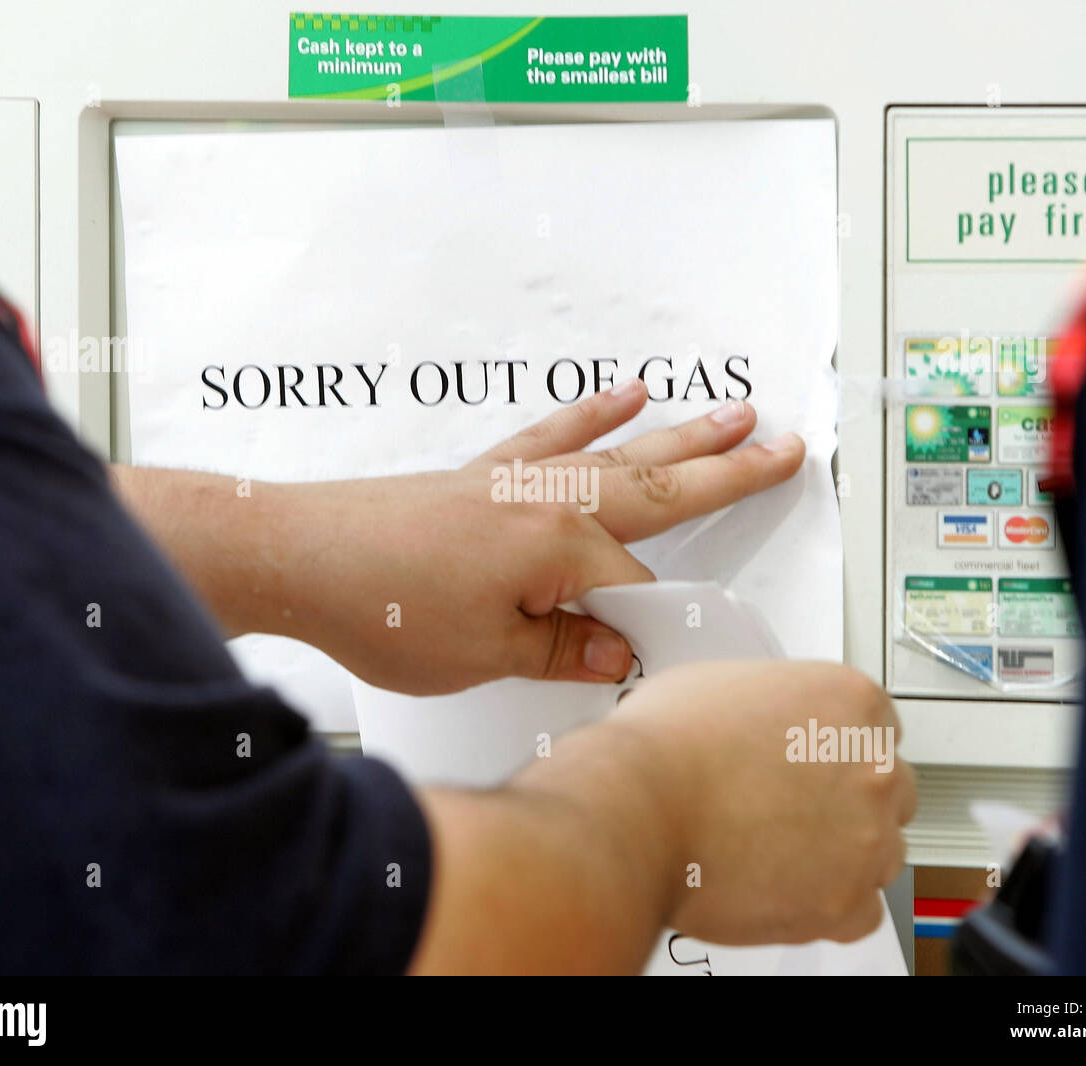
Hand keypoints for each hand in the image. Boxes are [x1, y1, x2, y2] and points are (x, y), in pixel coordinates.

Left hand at [255, 380, 805, 693]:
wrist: (301, 557)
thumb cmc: (378, 603)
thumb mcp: (485, 653)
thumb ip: (562, 648)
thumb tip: (615, 650)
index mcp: (559, 546)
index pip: (636, 585)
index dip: (649, 625)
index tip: (660, 652)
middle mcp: (548, 499)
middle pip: (661, 488)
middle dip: (729, 471)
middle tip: (784, 448)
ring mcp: (519, 479)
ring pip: (622, 453)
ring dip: (682, 436)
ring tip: (734, 414)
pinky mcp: (487, 473)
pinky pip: (556, 434)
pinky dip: (593, 414)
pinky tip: (623, 395)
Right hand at [608, 661, 915, 944]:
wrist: (636, 808)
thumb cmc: (662, 745)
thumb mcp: (721, 682)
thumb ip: (767, 702)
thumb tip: (757, 717)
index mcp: (851, 701)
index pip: (876, 727)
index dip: (835, 747)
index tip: (810, 761)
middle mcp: (872, 766)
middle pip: (888, 787)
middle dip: (846, 798)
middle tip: (791, 804)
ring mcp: (865, 836)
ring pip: (882, 850)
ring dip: (842, 851)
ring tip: (779, 848)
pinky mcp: (844, 899)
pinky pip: (862, 911)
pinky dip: (829, 905)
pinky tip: (787, 887)